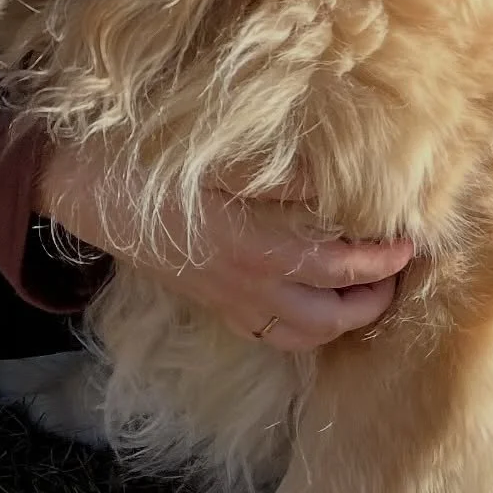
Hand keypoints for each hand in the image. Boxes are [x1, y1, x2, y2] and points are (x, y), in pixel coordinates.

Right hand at [37, 139, 412, 354]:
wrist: (83, 188)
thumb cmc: (147, 160)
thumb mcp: (214, 155)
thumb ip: (279, 176)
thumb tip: (336, 184)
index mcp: (250, 245)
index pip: (338, 266)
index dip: (381, 257)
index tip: (410, 237)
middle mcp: (245, 285)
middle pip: (334, 315)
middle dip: (377, 295)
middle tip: (401, 264)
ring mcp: (228, 302)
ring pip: (308, 335)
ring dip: (348, 318)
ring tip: (372, 286)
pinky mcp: (215, 306)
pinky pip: (277, 336)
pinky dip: (311, 330)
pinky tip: (322, 302)